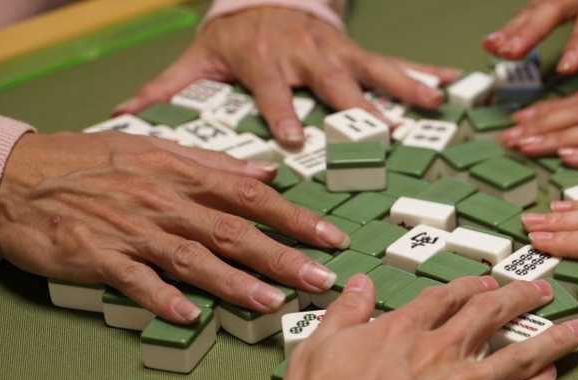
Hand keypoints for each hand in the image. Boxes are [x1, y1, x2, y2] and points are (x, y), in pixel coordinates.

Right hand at [0, 132, 347, 322]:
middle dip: (282, 256)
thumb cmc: (91, 162)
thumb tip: (268, 172)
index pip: (252, 196)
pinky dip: (161, 297)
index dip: (295, 218)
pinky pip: (135, 281)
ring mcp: (132, 232)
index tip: (332, 238)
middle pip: (234, 232)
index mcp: (182, 175)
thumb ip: (214, 164)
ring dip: (235, 282)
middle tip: (321, 279)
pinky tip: (189, 316)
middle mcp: (165, 203)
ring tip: (273, 302)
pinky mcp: (99, 257)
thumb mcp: (155, 149)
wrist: (18, 176)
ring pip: (193, 258)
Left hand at [117, 7, 459, 147]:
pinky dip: (428, 74)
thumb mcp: (200, 57)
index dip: (282, 114)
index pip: (274, 91)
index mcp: (267, 62)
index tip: (291, 142)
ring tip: (433, 107)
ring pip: (375, 71)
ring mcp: (339, 54)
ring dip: (405, 90)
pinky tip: (455, 86)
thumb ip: (167, 87)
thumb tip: (121, 115)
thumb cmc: (235, 39)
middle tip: (379, 134)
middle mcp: (308, 56)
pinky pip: (398, 64)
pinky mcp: (360, 54)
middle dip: (357, 109)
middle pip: (334, 85)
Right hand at [277, 274, 577, 379]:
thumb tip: (360, 283)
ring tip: (576, 328)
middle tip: (543, 290)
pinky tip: (554, 377)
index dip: (471, 288)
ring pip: (522, 352)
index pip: (447, 298)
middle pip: (492, 313)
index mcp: (405, 329)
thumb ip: (346, 312)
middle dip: (521, 298)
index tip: (487, 284)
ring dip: (552, 338)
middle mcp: (444, 348)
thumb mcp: (319, 346)